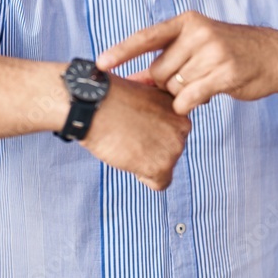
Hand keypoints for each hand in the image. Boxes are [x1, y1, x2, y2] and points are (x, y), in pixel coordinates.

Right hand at [79, 73, 190, 190]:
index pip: (173, 131)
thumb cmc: (110, 97)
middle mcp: (183, 126)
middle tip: (128, 136)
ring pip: (165, 165)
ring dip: (145, 160)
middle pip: (171, 149)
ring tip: (125, 143)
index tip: (134, 126)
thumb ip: (156, 111)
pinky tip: (128, 158)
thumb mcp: (143, 94)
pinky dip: (143, 177)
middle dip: (151, 147)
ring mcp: (174, 147)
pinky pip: (160, 183)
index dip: (152, 131)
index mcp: (178, 107)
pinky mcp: (162, 166)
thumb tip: (153, 129)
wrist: (95, 104)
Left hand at [96, 11, 277, 115]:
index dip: (121, 51)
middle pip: (158, 71)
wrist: (272, 56)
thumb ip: (165, 59)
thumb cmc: (228, 52)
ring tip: (203, 83)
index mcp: (186, 22)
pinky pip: (189, 98)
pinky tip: (202, 98)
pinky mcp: (224, 73)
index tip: (99, 64)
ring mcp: (212, 52)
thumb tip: (132, 79)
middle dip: (166, 83)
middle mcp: (198, 33)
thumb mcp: (196, 45)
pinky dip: (188, 104)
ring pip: (174, 86)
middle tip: (187, 80)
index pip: (146, 37)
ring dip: (182, 94)